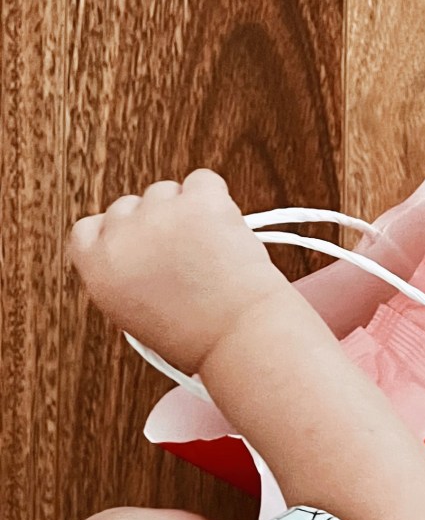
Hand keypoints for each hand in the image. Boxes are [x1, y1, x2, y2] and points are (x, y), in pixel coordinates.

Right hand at [67, 169, 294, 375]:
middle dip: (154, 225)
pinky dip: (215, 199)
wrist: (241, 336)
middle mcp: (121, 236)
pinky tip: (226, 231)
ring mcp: (159, 213)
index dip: (117, 235)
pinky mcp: (198, 201)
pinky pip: (203, 181)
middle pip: (128, 206)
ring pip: (165, 192)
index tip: (139, 247)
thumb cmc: (200, 338)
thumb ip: (125, 279)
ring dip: (185, 211)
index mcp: (99, 270)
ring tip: (211, 252)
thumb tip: (139, 254)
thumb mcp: (138, 320)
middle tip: (186, 258)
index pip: (88, 229)